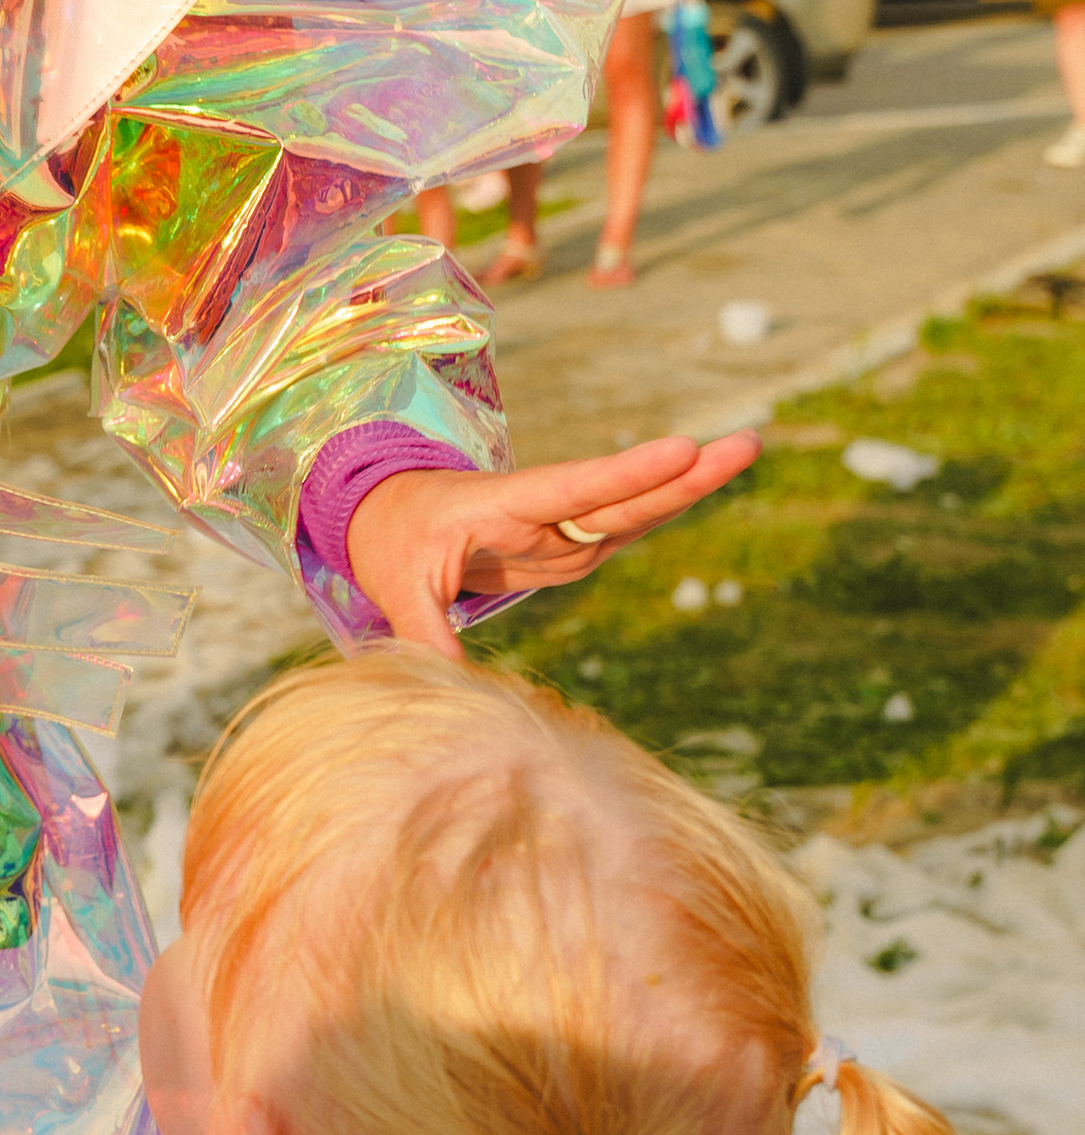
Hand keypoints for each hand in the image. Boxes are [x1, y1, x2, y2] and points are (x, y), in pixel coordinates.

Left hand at [345, 433, 758, 654]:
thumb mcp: (398, 586)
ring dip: (687, 486)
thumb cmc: (391, 542)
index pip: (574, 488)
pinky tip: (703, 489)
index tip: (681, 448)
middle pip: (622, 494)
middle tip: (747, 443)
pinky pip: (622, 528)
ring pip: (632, 508)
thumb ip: (426, 633)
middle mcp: (543, 511)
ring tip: (745, 450)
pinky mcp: (567, 548)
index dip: (628, 473)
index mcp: (505, 504)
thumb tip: (454, 691)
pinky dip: (664, 509)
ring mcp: (560, 530)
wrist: (387, 517)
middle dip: (684, 472)